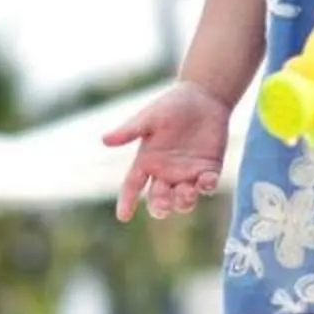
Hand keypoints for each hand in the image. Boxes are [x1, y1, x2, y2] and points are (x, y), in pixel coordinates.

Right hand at [103, 81, 232, 222]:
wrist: (204, 96)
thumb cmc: (172, 105)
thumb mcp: (150, 117)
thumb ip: (130, 131)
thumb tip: (104, 140)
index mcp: (147, 161)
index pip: (132, 186)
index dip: (127, 201)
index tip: (123, 216)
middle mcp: (165, 172)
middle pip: (158, 199)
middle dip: (159, 206)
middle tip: (162, 205)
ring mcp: (188, 174)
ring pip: (183, 200)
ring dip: (183, 201)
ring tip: (186, 191)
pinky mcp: (209, 170)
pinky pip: (207, 186)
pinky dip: (207, 186)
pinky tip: (207, 179)